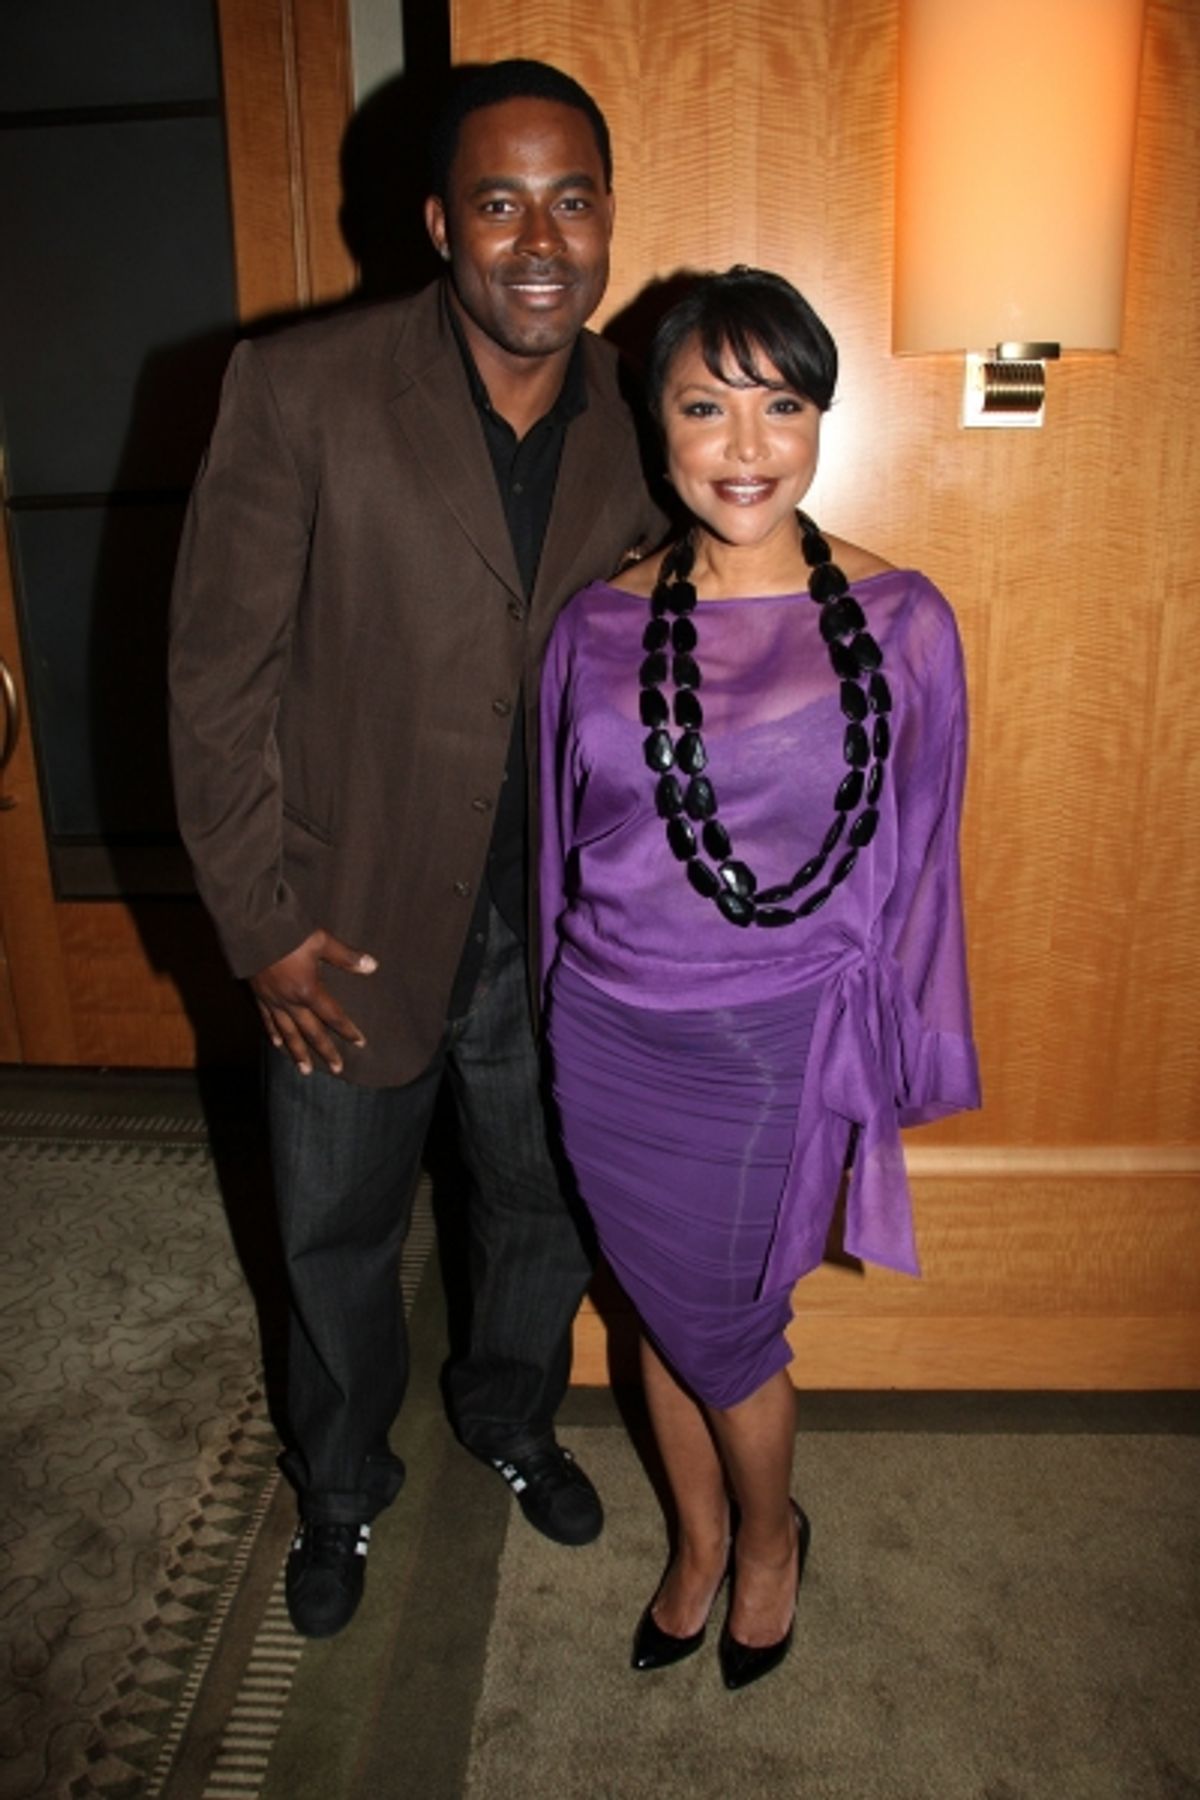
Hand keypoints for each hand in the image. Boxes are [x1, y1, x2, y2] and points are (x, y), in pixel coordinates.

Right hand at [249, 929, 376, 1075]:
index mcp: (308, 990)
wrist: (251, 928)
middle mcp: (290, 1002)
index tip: (360, 1043)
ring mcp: (273, 1001)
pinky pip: (267, 1019)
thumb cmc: (288, 933)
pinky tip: (277, 1044)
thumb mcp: (321, 941)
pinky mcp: (259, 996)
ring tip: (306, 1070)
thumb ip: (346, 956)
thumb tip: (372, 966)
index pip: (333, 1015)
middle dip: (325, 1051)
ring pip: (288, 1032)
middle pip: (311, 1032)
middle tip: (337, 1069)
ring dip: (298, 1052)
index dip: (347, 1030)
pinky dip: (273, 1033)